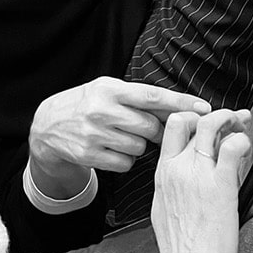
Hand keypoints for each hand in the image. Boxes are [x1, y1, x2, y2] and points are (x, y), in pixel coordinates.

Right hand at [29, 78, 212, 196]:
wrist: (48, 125)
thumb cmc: (86, 104)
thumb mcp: (108, 90)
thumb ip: (138, 98)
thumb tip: (179, 109)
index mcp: (109, 89)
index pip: (152, 96)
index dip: (180, 103)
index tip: (203, 108)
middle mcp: (102, 110)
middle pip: (150, 127)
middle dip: (155, 130)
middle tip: (148, 128)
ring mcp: (95, 134)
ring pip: (139, 147)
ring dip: (138, 145)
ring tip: (121, 136)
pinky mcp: (90, 155)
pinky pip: (126, 163)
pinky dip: (125, 159)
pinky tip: (112, 149)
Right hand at [152, 108, 250, 252]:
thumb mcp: (165, 213)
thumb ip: (178, 192)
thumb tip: (196, 188)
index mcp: (163, 174)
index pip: (171, 128)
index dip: (190, 118)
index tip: (205, 121)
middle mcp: (177, 168)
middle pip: (190, 120)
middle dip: (213, 113)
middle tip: (230, 119)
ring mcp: (198, 174)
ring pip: (211, 125)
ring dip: (230, 119)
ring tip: (241, 125)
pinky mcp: (221, 185)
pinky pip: (233, 148)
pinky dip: (243, 141)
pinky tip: (247, 148)